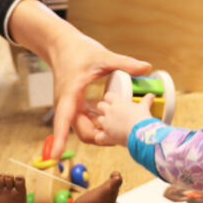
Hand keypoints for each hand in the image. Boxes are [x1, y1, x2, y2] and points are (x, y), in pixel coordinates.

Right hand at [8, 0, 150, 158]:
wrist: (61, 45)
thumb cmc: (77, 50)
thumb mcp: (103, 56)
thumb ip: (125, 63)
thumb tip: (147, 67)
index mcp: (70, 94)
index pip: (63, 121)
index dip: (59, 140)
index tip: (55, 156)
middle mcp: (65, 104)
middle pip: (81, 131)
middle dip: (100, 138)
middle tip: (121, 136)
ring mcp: (67, 106)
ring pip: (82, 129)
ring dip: (99, 132)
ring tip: (120, 129)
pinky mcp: (71, 105)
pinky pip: (82, 122)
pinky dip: (95, 124)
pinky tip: (109, 119)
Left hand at [87, 92, 155, 146]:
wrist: (141, 133)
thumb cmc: (143, 119)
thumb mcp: (144, 107)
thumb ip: (146, 101)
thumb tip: (151, 95)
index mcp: (118, 102)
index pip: (108, 95)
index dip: (110, 99)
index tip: (113, 102)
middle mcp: (110, 111)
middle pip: (100, 106)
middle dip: (104, 109)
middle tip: (111, 114)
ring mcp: (107, 123)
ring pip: (98, 120)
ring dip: (103, 123)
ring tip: (110, 126)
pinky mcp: (106, 135)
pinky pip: (98, 136)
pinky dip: (100, 137)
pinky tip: (105, 137)